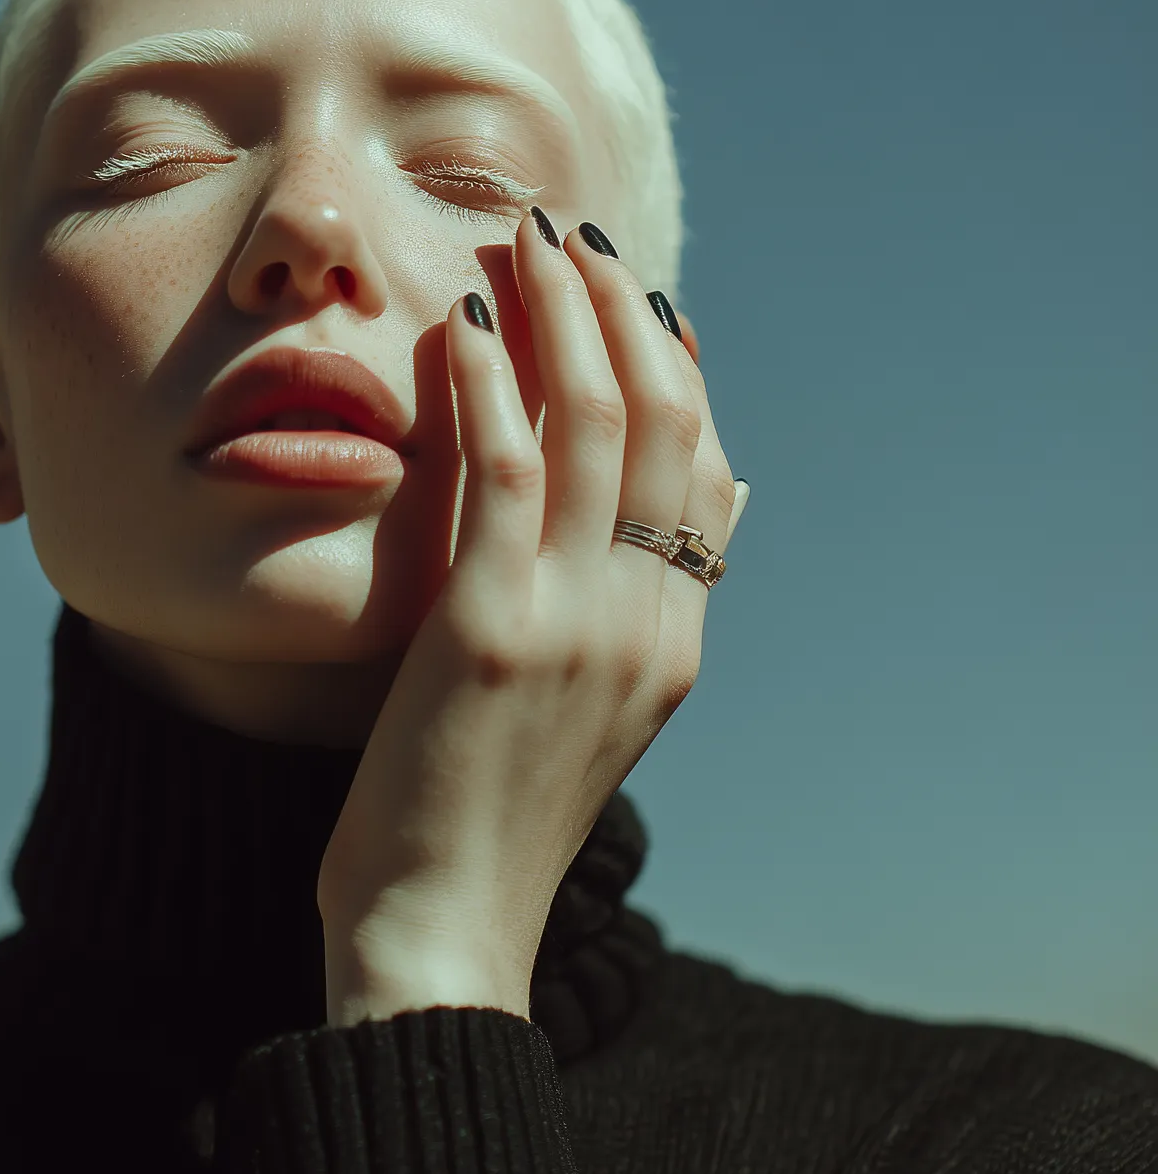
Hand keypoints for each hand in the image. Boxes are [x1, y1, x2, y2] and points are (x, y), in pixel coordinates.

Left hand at [316, 212, 743, 1023]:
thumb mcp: (597, 707)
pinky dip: (489, 386)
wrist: (440, 938)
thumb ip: (652, 601)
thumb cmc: (485, 827)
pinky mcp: (495, 630)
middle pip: (665, 423)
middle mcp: (648, 623)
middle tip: (566, 235)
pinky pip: (508, 474)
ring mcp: (581, 625)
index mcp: (674, 641)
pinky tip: (461, 326)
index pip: (703, 464)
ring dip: (559, 317)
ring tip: (518, 243)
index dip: (669, 361)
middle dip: (617, 311)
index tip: (622, 288)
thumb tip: (732, 496)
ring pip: (599, 427)